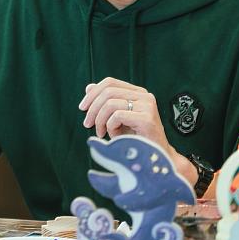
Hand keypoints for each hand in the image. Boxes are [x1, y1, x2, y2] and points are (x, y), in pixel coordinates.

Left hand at [78, 78, 195, 181]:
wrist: (156, 157)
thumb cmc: (135, 138)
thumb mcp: (117, 119)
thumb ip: (105, 103)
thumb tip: (88, 87)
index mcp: (137, 92)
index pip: (110, 82)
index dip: (93, 93)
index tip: (82, 108)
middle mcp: (144, 96)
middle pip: (108, 91)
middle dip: (92, 108)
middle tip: (87, 124)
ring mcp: (147, 106)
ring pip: (110, 104)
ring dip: (100, 120)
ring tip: (102, 133)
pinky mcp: (147, 118)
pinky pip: (117, 116)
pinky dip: (110, 126)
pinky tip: (114, 136)